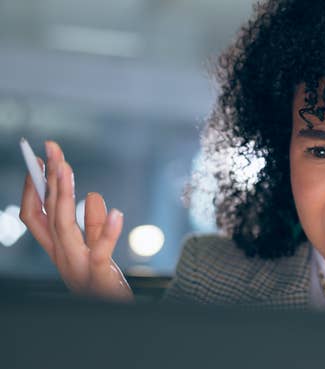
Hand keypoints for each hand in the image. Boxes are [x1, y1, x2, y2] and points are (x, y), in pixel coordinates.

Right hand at [19, 141, 132, 301]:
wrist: (112, 313)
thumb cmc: (103, 285)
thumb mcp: (98, 251)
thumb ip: (96, 225)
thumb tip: (94, 195)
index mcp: (59, 249)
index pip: (38, 215)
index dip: (35, 189)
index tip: (40, 160)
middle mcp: (61, 257)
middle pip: (49, 213)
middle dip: (48, 180)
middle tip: (52, 150)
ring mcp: (77, 266)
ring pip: (64, 227)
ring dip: (64, 196)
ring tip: (66, 168)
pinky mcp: (98, 275)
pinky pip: (100, 252)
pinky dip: (108, 231)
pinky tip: (117, 211)